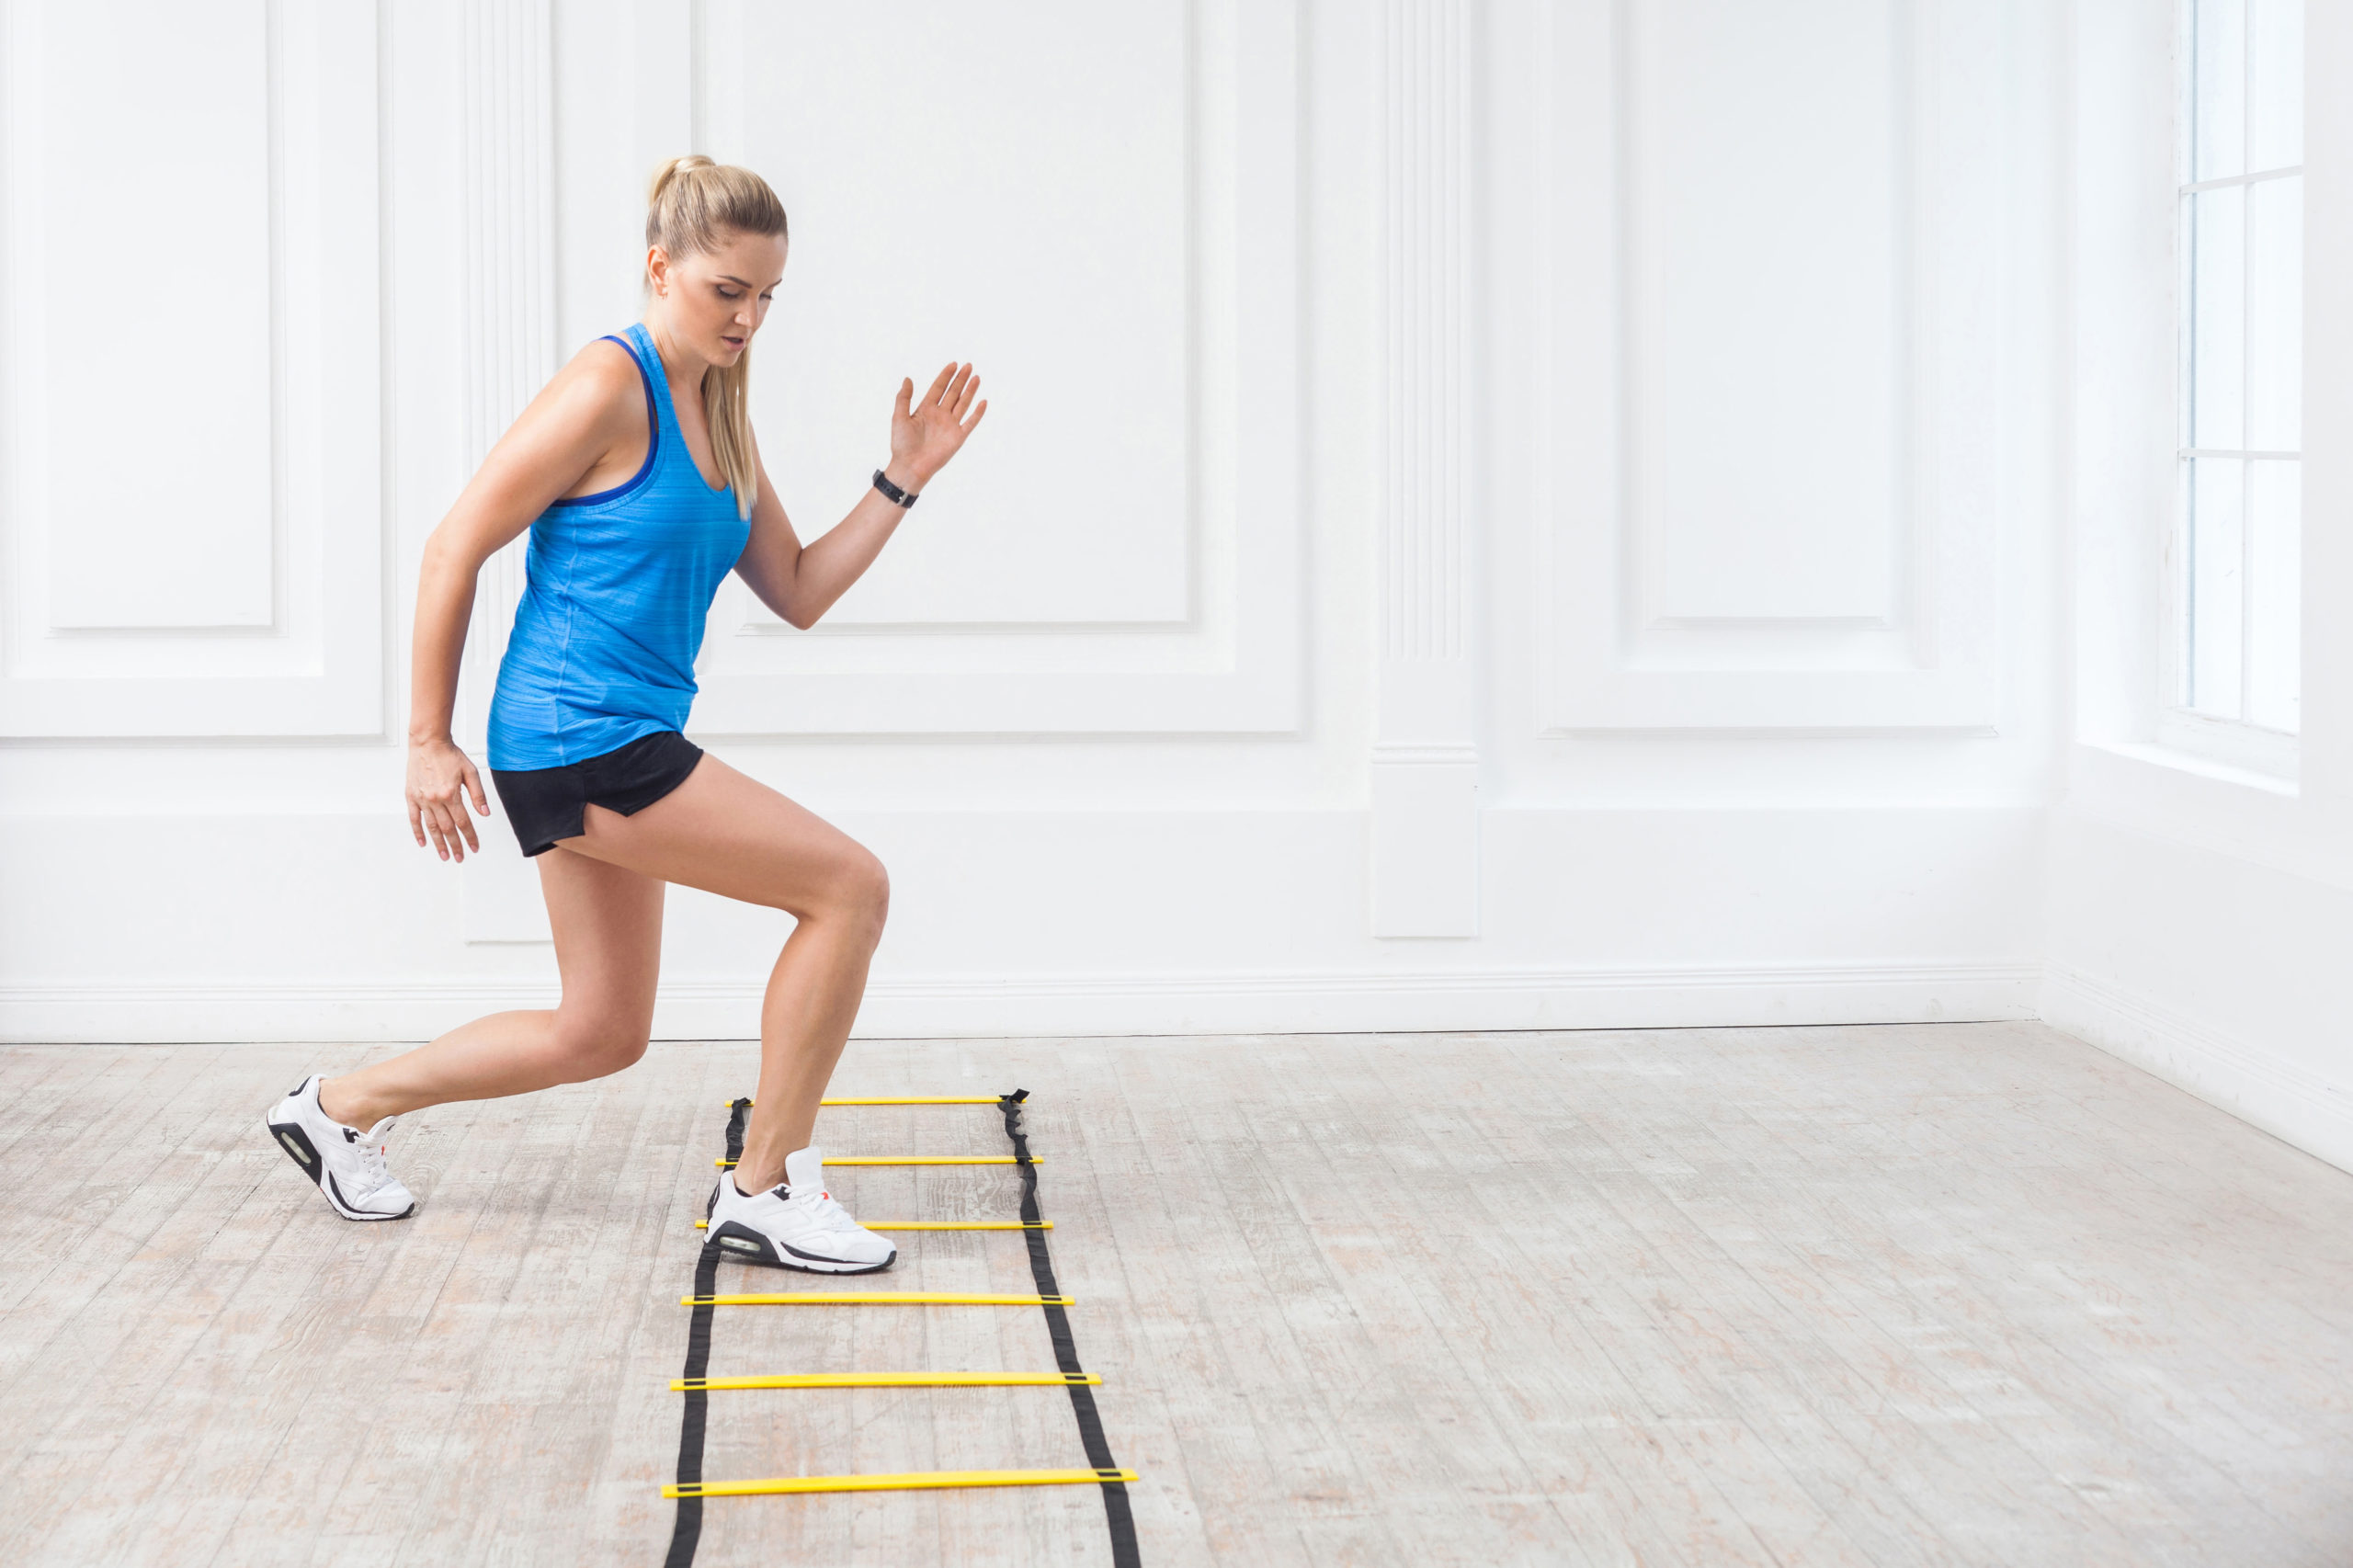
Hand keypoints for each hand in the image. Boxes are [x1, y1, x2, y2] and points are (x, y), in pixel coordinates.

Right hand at [407, 736, 489, 861]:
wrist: (428, 743)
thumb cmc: (449, 755)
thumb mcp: (471, 772)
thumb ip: (478, 794)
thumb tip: (484, 813)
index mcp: (451, 794)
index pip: (463, 822)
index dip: (470, 837)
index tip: (474, 847)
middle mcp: (435, 799)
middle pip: (447, 829)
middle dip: (455, 845)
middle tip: (460, 857)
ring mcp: (421, 799)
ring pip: (431, 827)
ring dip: (438, 843)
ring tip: (444, 855)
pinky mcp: (411, 796)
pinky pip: (414, 818)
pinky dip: (418, 832)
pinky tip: (423, 842)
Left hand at [887, 361, 987, 488]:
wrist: (910, 466)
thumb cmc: (902, 444)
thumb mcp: (899, 417)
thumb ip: (903, 398)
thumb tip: (908, 379)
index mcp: (926, 409)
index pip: (938, 388)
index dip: (945, 376)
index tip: (953, 364)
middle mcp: (940, 415)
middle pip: (953, 393)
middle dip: (960, 379)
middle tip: (968, 365)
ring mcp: (950, 425)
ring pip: (962, 404)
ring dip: (970, 391)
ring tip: (976, 377)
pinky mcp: (958, 437)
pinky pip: (970, 423)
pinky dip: (977, 413)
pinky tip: (983, 401)